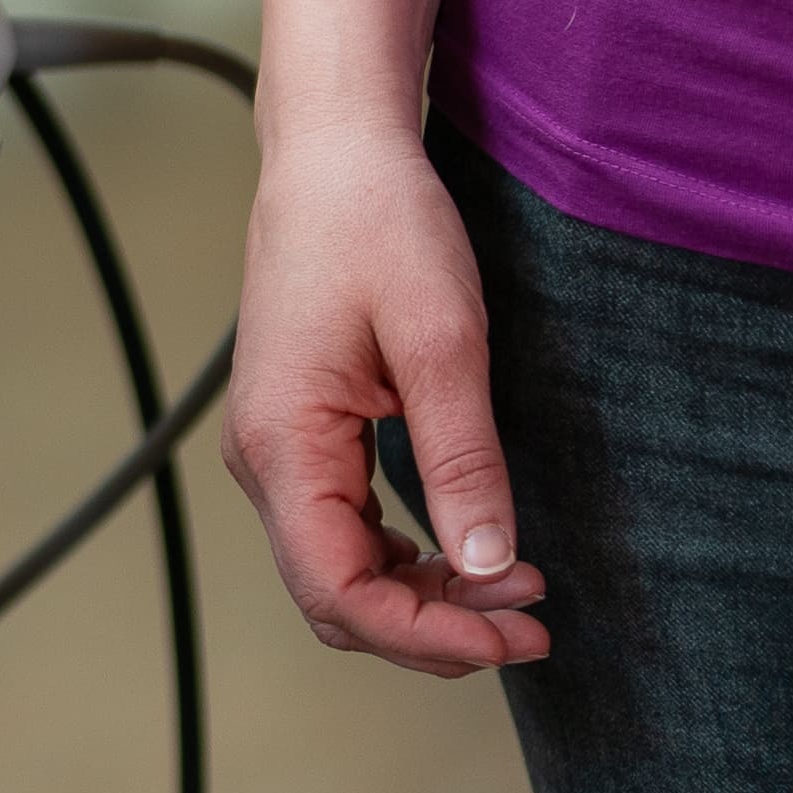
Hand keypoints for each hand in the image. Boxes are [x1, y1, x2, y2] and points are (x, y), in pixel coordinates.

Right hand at [221, 122, 550, 674]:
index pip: (338, 589)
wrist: (333, 157)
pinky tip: (461, 547)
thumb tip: (488, 566)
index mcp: (284, 441)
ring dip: (420, 598)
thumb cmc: (379, 226)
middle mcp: (261, 456)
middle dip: (432, 629)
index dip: (428, 635)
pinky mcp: (295, 433)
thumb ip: (463, 461)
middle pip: (332, 596)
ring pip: (333, 571)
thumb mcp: (442, 342)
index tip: (516, 634)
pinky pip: (336, 530)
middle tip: (531, 622)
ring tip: (513, 588)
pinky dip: (400, 559)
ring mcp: (271, 448)